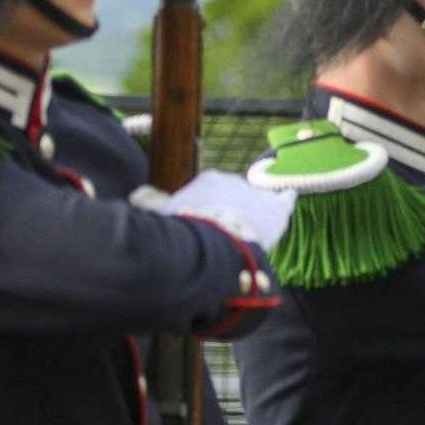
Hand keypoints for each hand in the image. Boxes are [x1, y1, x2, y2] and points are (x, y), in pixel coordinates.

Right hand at [136, 168, 294, 249]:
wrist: (219, 244)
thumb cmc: (188, 229)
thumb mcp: (163, 214)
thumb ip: (148, 201)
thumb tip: (136, 195)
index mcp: (209, 179)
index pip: (209, 193)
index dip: (206, 213)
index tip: (203, 228)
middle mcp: (234, 181)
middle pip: (231, 199)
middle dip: (227, 215)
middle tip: (221, 239)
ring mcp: (256, 195)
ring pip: (254, 204)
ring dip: (250, 216)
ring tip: (245, 236)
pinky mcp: (275, 211)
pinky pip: (284, 200)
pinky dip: (286, 199)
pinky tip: (289, 196)